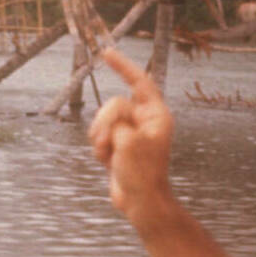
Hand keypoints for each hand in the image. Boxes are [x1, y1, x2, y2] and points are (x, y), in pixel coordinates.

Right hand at [87, 47, 174, 225]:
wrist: (140, 203)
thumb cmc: (142, 174)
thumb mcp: (129, 142)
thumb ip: (117, 121)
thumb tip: (111, 122)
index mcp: (156, 114)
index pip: (139, 82)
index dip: (123, 66)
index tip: (107, 53)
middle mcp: (144, 120)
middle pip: (113, 104)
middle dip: (105, 123)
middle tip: (109, 143)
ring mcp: (130, 132)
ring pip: (102, 120)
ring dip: (100, 138)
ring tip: (108, 156)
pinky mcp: (118, 145)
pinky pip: (99, 135)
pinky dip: (99, 148)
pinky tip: (107, 162)